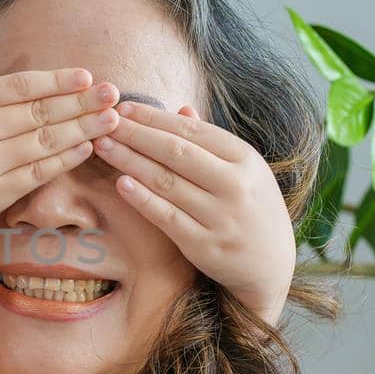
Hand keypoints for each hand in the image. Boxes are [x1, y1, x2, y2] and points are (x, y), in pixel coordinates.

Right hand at [0, 49, 120, 239]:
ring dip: (82, 128)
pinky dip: (65, 159)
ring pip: (44, 140)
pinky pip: (38, 172)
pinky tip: (87, 147)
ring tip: (112, 118)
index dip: (55, 81)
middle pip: (38, 111)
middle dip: (80, 101)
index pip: (18, 86)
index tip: (85, 75)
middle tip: (114, 92)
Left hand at [93, 100, 293, 325]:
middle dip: (135, 134)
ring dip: (130, 161)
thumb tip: (180, 110)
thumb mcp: (244, 171)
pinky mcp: (204, 245)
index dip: (154, 117)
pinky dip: (142, 199)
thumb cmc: (252, 209)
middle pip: (175, 152)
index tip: (124, 108)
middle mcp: (235, 185)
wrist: (271, 265)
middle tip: (104, 123)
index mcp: (246, 159)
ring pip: (166, 182)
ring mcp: (220, 217)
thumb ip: (212, 143)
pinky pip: (166, 217)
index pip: (192, 131)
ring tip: (103, 147)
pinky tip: (121, 183)